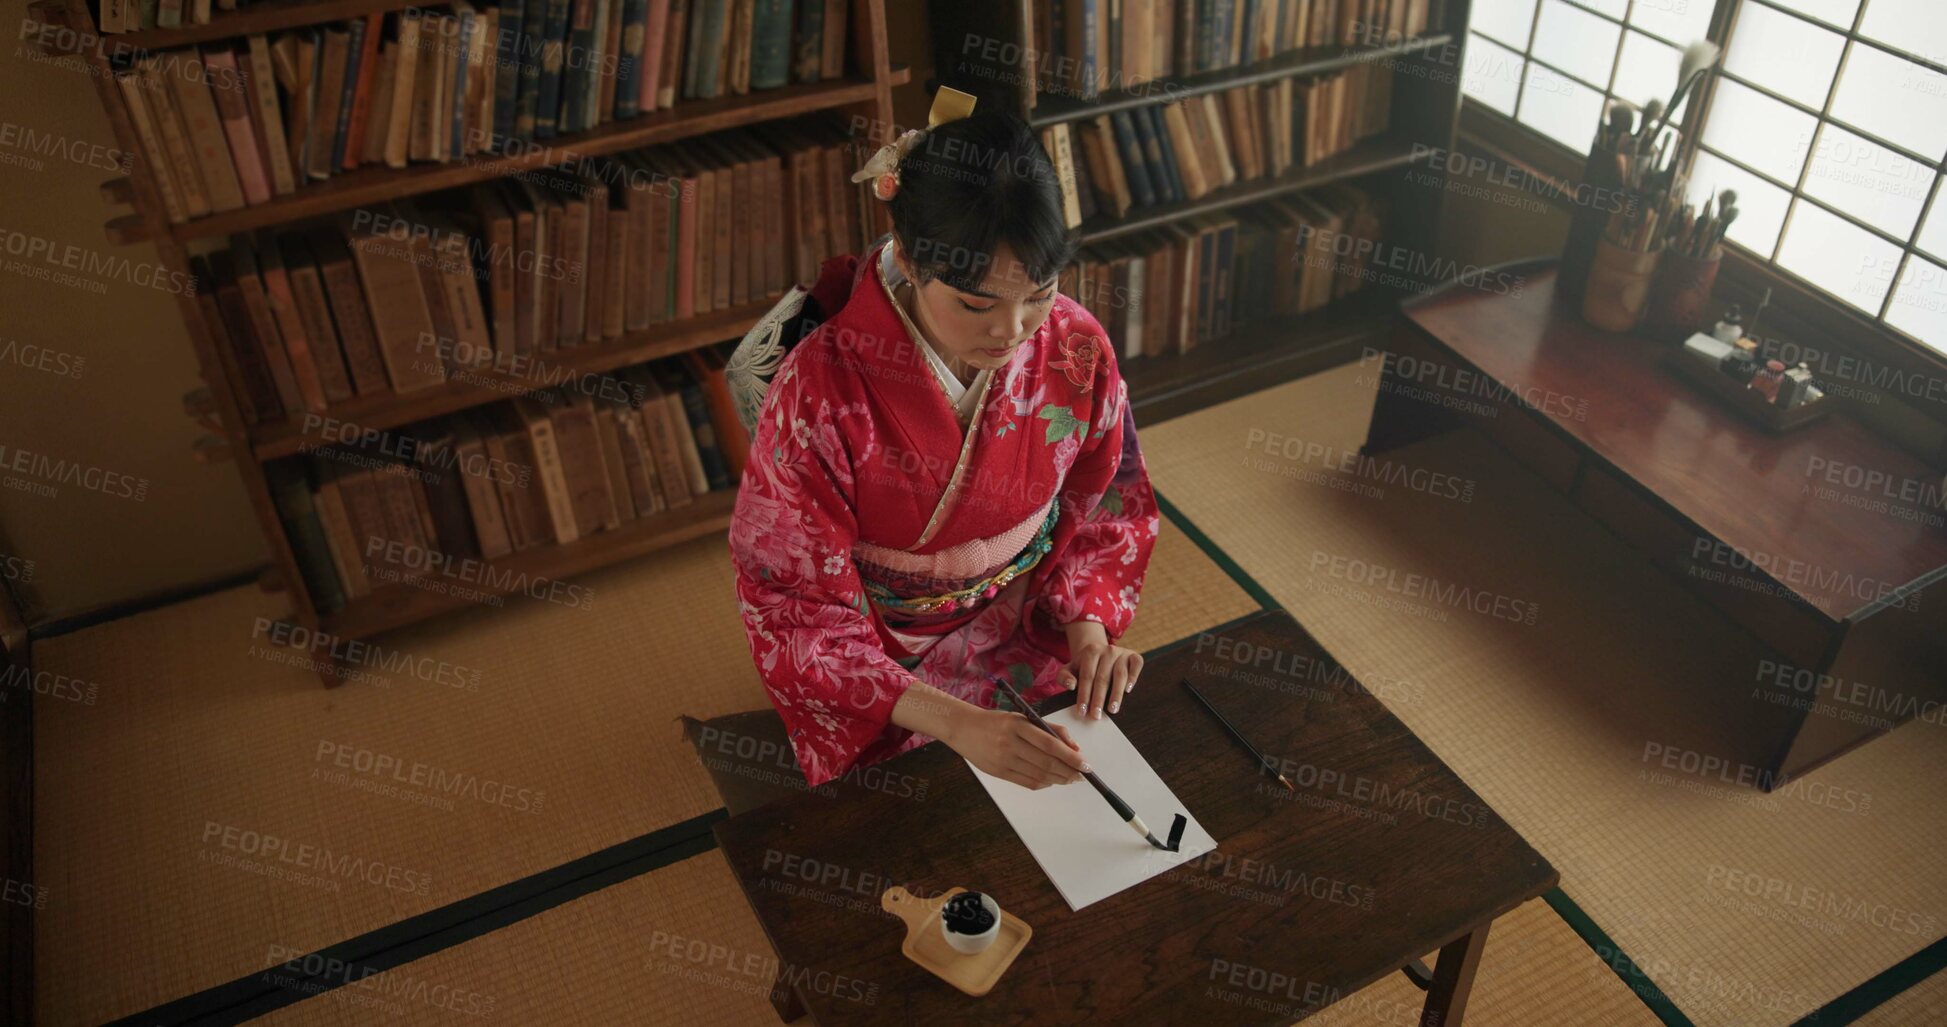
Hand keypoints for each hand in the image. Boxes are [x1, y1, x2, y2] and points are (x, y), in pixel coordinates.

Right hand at [948, 707, 1087, 789]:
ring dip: (1059, 779)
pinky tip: (1051, 781)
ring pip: (1039, 775)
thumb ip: (1049, 729)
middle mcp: (1010, 743)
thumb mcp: (1022, 717)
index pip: (1050, 744)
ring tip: (1070, 778)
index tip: (1085, 764)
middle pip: (1047, 762)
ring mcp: (1003, 759)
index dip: (1071, 757)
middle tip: (1082, 775)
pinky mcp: (998, 772)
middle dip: (1069, 771)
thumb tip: (1073, 747)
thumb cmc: (997, 721)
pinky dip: (1044, 783)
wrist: (963, 728)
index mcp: (1018, 725)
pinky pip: (1027, 782)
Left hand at [1062, 620, 1142, 719]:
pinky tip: (1128, 690)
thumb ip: (1064, 677)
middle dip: (1098, 699)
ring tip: (1112, 710)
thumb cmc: (1084, 667)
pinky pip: (1136, 665)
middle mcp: (1107, 650)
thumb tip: (1071, 685)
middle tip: (1096, 715)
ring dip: (1116, 694)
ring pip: (1120, 675)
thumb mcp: (1069, 669)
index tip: (1082, 711)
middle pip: (1102, 678)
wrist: (1101, 654)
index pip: (1087, 676)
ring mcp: (1122, 652)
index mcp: (1091, 651)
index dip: (1084, 695)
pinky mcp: (1134, 656)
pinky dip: (1134, 677)